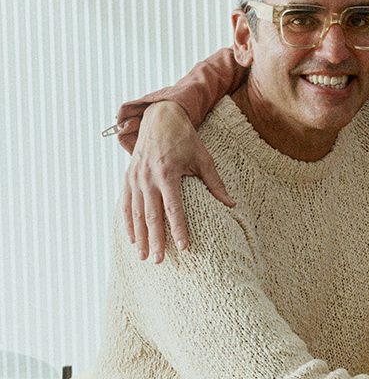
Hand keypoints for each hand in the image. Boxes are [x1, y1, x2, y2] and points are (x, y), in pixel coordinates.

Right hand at [122, 101, 233, 261]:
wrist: (159, 118)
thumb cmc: (185, 139)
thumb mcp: (203, 158)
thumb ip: (215, 183)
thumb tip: (231, 204)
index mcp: (168, 173)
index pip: (174, 208)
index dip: (178, 229)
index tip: (183, 248)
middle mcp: (148, 177)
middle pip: (151, 215)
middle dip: (155, 240)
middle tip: (159, 261)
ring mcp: (135, 178)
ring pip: (135, 213)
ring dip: (140, 237)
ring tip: (144, 256)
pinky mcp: (128, 178)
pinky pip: (125, 205)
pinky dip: (128, 223)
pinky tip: (132, 239)